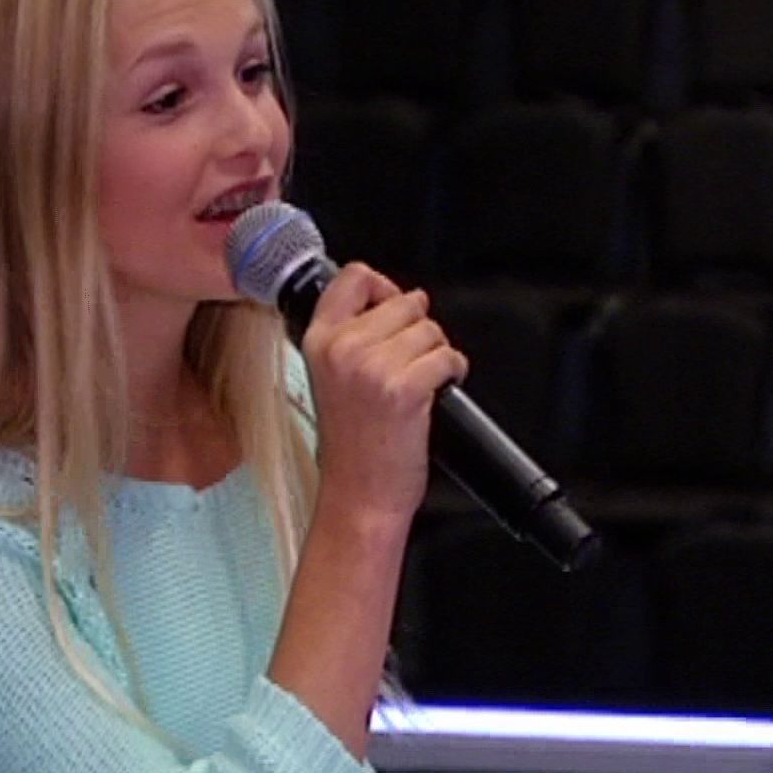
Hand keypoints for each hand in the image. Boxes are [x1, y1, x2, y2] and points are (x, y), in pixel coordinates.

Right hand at [300, 263, 468, 524]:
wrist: (359, 496)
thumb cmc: (351, 446)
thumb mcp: (332, 378)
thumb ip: (353, 335)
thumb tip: (399, 299)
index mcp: (319, 341)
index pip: (354, 276)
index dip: (385, 287)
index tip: (395, 307)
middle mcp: (342, 348)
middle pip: (404, 301)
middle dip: (418, 328)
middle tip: (411, 361)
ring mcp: (372, 367)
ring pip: (430, 328)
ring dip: (437, 352)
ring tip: (422, 380)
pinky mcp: (405, 388)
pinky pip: (447, 356)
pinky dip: (453, 371)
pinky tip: (439, 390)